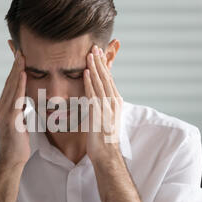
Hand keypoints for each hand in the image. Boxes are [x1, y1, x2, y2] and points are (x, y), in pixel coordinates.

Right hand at [0, 49, 29, 165]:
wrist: (13, 159)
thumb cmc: (18, 142)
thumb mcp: (20, 122)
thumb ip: (20, 110)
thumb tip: (23, 103)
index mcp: (4, 106)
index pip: (11, 84)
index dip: (15, 69)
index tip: (19, 55)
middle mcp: (1, 106)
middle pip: (10, 81)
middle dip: (15, 64)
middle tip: (19, 48)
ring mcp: (4, 112)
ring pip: (12, 86)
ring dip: (17, 70)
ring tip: (21, 56)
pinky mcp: (10, 118)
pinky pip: (16, 98)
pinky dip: (19, 84)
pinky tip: (23, 74)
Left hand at [83, 45, 122, 161]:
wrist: (107, 154)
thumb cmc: (104, 139)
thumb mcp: (106, 118)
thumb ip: (103, 106)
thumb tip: (97, 98)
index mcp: (116, 102)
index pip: (109, 79)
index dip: (104, 66)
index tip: (98, 54)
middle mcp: (114, 102)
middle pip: (106, 77)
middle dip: (100, 62)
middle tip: (94, 47)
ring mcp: (107, 107)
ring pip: (100, 82)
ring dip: (94, 67)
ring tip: (90, 54)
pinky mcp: (99, 112)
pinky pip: (93, 93)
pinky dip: (89, 81)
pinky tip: (85, 72)